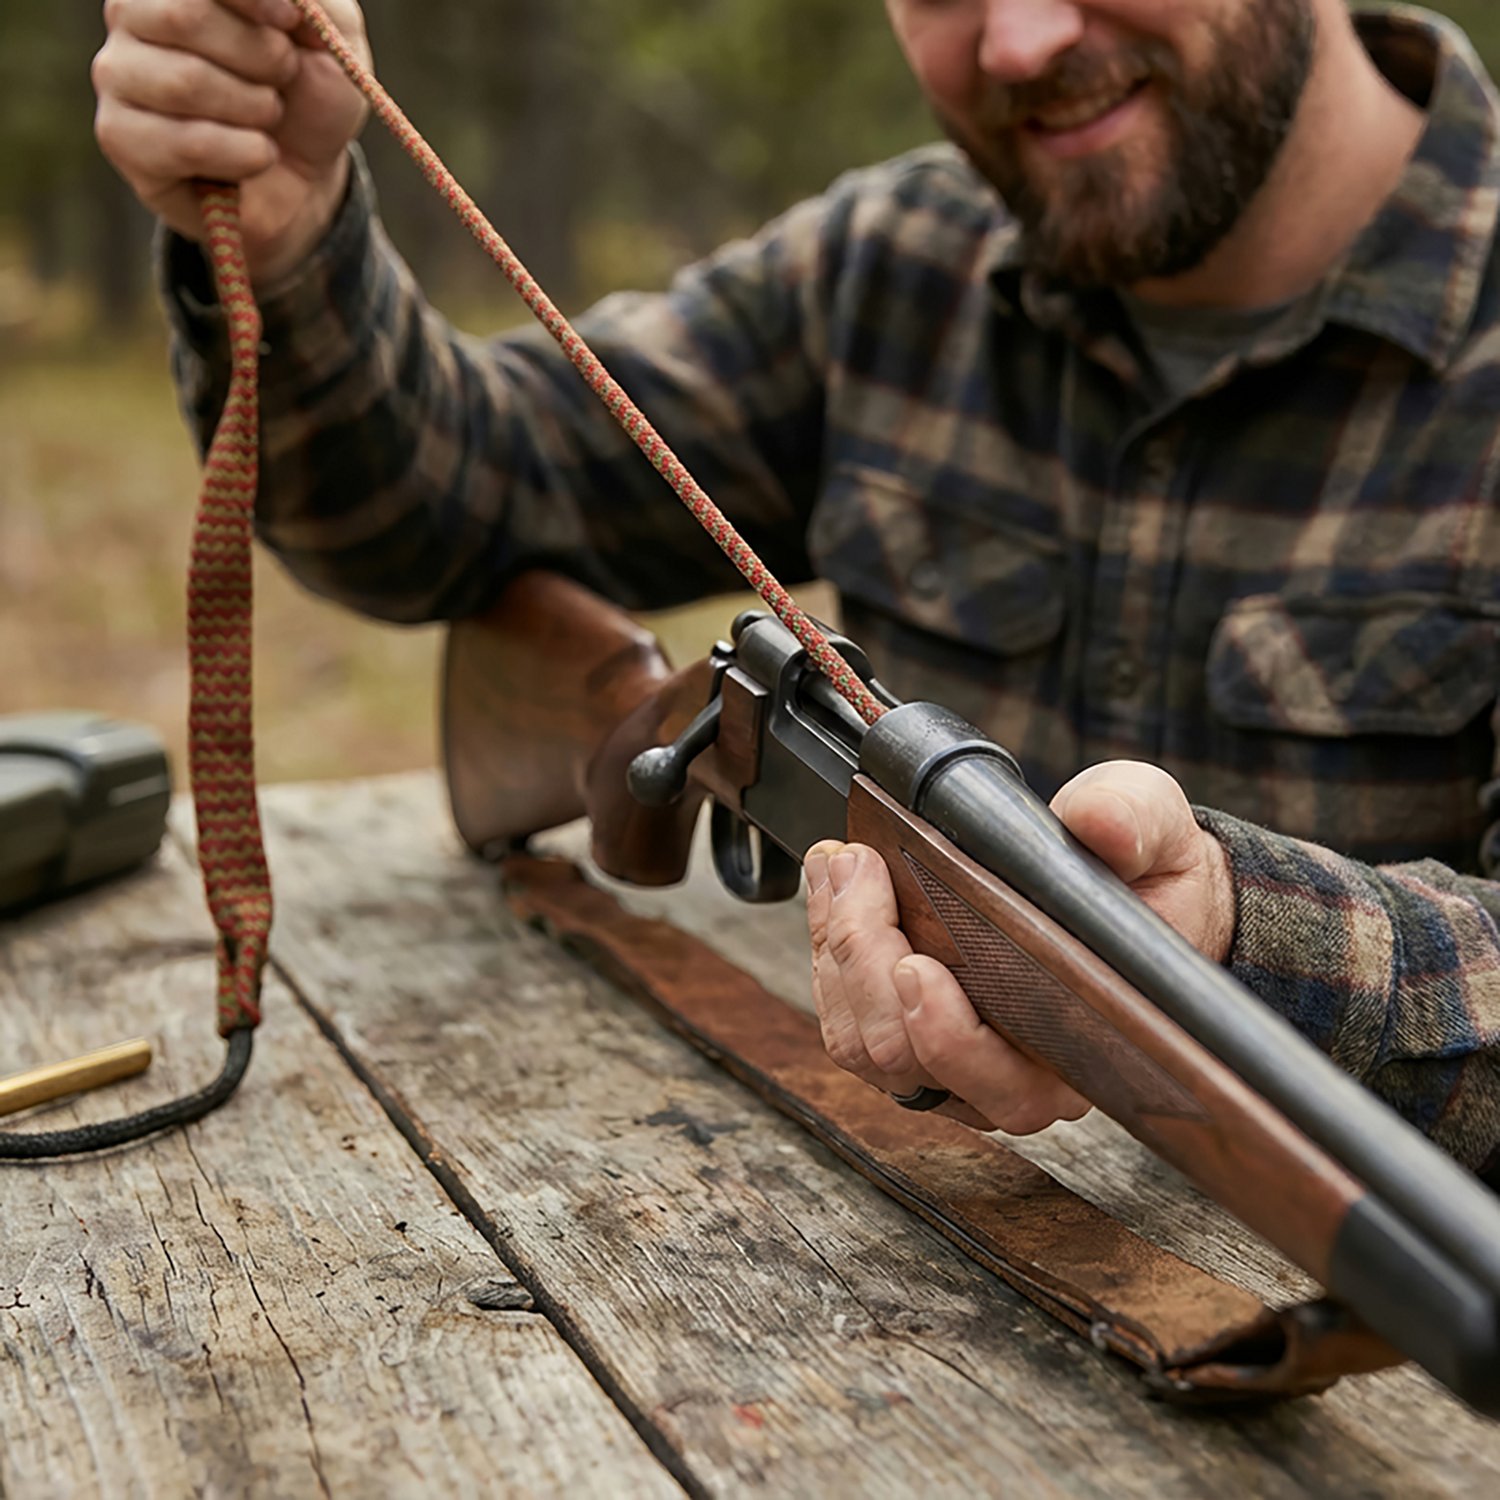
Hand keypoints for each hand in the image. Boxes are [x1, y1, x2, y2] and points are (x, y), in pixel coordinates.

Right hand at [93, 0, 370, 282]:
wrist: (303, 178)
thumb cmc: (307, 96)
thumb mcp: (329, 38)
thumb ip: (311, 1)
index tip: (291, 20)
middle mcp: (130, 14)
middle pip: (184, 15)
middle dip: (258, 54)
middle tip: (284, 76)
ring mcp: (118, 74)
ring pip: (185, 80)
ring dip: (253, 106)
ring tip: (270, 115)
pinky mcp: (121, 136)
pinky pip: (183, 142)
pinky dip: (242, 153)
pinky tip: (260, 154)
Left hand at [805, 759, 1235, 1132]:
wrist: (1134, 885)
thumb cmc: (1146, 873)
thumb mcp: (1154, 829)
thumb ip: (1131, 821)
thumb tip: (1099, 823)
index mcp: (1079, 1050)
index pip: (1005, 1083)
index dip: (948, 1037)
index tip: (917, 964)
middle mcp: (1012, 1074)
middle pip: (907, 1057)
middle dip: (868, 960)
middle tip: (861, 867)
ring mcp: (952, 1061)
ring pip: (864, 1043)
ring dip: (839, 952)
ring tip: (845, 865)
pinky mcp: (909, 1034)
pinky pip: (847, 1019)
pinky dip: (829, 948)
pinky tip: (836, 882)